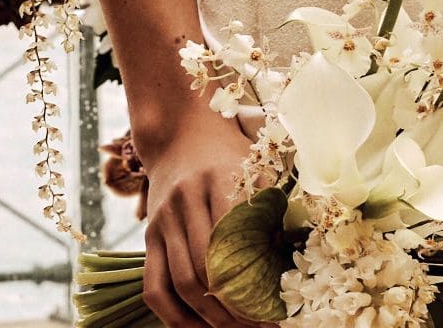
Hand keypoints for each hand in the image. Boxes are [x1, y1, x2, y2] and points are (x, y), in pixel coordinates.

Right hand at [138, 110, 265, 327]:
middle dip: (237, 309)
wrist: (181, 134)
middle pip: (209, 270)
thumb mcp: (255, 172)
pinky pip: (153, 287)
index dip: (258, 285)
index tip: (279, 312)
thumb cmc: (229, 156)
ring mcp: (163, 221)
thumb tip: (293, 267)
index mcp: (218, 181)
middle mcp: (186, 201)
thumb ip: (272, 212)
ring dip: (210, 317)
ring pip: (182, 282)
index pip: (237, 246)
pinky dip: (174, 316)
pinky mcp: (149, 237)